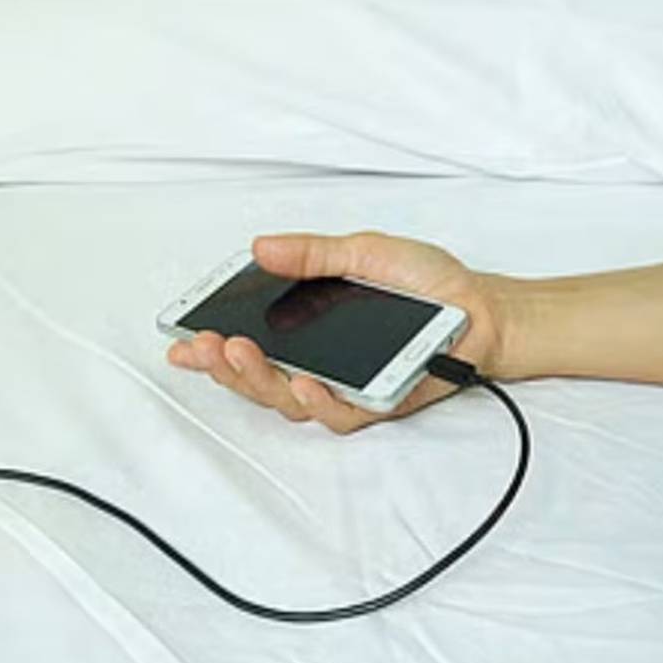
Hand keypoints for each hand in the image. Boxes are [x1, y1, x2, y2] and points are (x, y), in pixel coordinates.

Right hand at [167, 232, 512, 433]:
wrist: (483, 308)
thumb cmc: (427, 283)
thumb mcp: (362, 251)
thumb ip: (312, 254)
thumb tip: (262, 248)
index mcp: (306, 330)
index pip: (248, 343)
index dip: (209, 346)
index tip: (178, 338)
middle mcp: (317, 365)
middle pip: (256, 378)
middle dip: (220, 364)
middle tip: (201, 344)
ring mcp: (344, 388)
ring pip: (286, 400)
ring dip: (257, 379)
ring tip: (236, 353)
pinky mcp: (375, 405)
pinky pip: (338, 414)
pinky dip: (318, 400)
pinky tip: (304, 383)